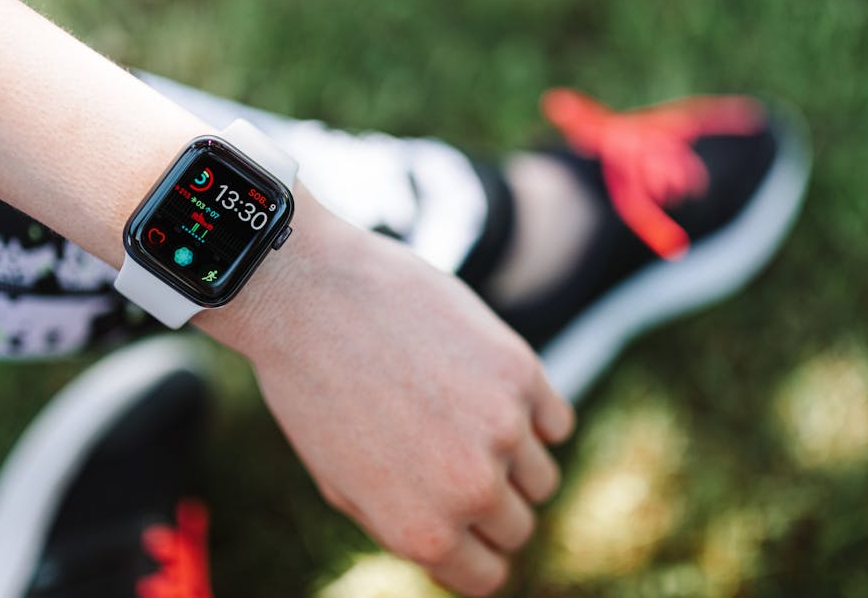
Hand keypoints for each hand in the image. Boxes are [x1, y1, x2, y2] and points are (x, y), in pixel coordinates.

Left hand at [200, 194, 574, 595]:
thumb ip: (407, 525)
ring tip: (461, 418)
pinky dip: (532, 413)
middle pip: (519, 526)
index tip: (467, 525)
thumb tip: (463, 548)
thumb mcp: (343, 485)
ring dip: (514, 458)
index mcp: (422, 531)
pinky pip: (557, 421)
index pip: (489, 576)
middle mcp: (470, 489)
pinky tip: (486, 389)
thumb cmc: (315, 394)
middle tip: (453, 460)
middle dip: (494, 504)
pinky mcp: (521, 372)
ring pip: (543, 476)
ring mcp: (502, 429)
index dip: (477, 552)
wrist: (310, 298)